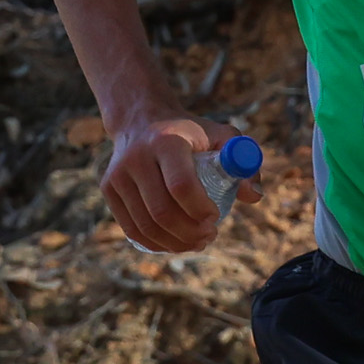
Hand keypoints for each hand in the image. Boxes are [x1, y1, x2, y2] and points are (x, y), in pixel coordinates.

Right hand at [101, 110, 262, 253]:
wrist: (142, 119)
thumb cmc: (189, 132)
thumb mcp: (220, 134)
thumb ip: (242, 161)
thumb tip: (254, 196)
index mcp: (166, 141)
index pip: (181, 185)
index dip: (200, 209)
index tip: (216, 218)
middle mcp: (137, 157)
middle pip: (162, 211)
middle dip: (190, 233)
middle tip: (209, 236)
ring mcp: (118, 175)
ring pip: (146, 225)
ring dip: (174, 243)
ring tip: (197, 242)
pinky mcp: (109, 189)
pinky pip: (131, 228)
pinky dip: (154, 243)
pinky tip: (174, 243)